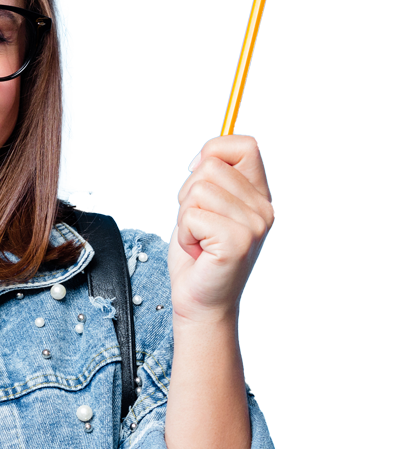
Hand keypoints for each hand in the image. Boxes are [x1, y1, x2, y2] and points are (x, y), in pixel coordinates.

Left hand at [168, 135, 274, 323]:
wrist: (201, 303)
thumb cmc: (198, 257)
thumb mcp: (204, 209)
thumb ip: (209, 181)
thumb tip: (203, 155)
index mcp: (258, 195)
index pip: (244, 145)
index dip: (213, 153)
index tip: (197, 183)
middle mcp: (263, 207)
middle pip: (210, 166)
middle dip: (188, 194)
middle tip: (196, 226)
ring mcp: (255, 224)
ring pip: (198, 190)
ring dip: (184, 217)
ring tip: (198, 240)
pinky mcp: (238, 241)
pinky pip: (192, 216)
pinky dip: (184, 235)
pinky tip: (198, 252)